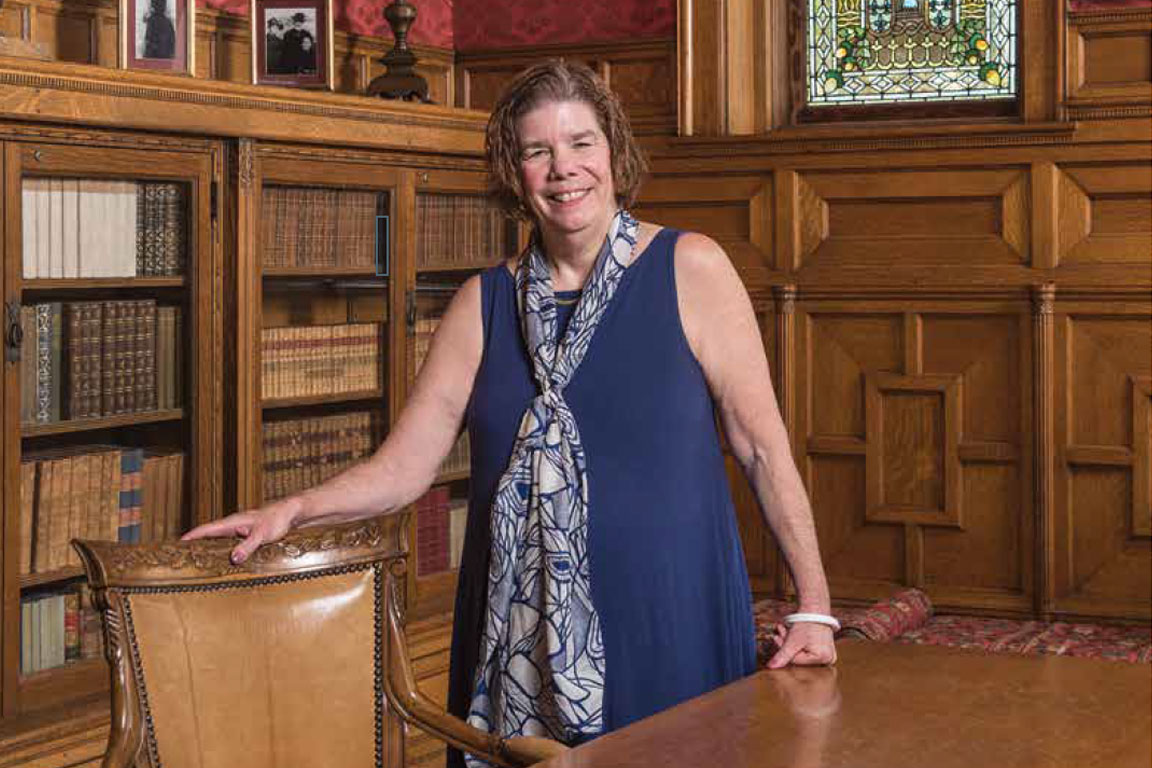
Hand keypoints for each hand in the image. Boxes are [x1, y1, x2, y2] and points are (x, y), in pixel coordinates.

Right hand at [180, 496, 302, 564]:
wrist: (290, 512)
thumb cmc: (276, 520)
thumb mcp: (261, 535)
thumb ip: (248, 545)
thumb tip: (234, 558)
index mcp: (232, 523)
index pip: (206, 529)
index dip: (191, 536)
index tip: (178, 543)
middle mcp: (233, 524)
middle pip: (208, 534)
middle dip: (194, 542)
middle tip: (180, 554)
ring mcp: (239, 528)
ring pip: (218, 537)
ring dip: (207, 545)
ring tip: (195, 557)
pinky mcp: (246, 533)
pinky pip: (228, 540)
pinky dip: (220, 547)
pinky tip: (221, 556)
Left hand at [767, 621, 836, 668]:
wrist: (816, 608)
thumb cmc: (808, 622)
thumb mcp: (793, 640)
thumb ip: (782, 655)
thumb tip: (771, 667)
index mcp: (823, 659)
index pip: (796, 660)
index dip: (783, 650)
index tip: (776, 637)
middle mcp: (828, 659)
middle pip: (799, 656)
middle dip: (786, 644)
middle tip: (779, 632)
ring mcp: (827, 654)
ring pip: (801, 651)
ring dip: (789, 641)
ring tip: (783, 629)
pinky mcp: (823, 648)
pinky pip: (806, 648)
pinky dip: (797, 641)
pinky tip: (790, 632)